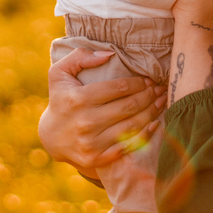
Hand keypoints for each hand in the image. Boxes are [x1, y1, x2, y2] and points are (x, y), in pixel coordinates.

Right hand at [39, 48, 167, 168]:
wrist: (51, 137)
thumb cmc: (61, 99)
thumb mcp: (59, 73)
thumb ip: (80, 56)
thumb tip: (109, 54)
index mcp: (78, 99)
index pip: (119, 88)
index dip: (138, 82)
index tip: (149, 79)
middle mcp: (85, 122)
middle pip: (129, 106)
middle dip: (149, 95)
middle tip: (160, 89)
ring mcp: (91, 143)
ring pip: (132, 126)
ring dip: (152, 112)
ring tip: (161, 102)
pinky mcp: (96, 158)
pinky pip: (127, 147)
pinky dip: (145, 135)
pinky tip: (154, 123)